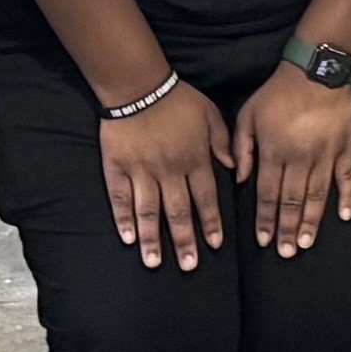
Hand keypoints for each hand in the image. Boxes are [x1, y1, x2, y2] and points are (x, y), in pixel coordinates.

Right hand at [99, 83, 229, 269]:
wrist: (138, 85)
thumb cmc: (178, 98)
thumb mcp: (210, 115)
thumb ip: (223, 143)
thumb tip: (233, 170)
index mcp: (194, 159)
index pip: (205, 198)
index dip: (211, 222)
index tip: (214, 245)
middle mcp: (169, 170)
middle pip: (178, 211)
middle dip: (184, 241)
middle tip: (188, 266)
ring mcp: (141, 171)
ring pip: (149, 211)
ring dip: (152, 239)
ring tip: (154, 262)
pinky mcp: (117, 167)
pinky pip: (120, 198)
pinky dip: (124, 219)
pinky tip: (128, 238)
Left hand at [239, 70, 350, 257]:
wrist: (316, 70)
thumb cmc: (278, 93)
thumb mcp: (248, 115)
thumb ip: (241, 148)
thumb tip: (241, 180)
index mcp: (275, 151)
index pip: (268, 194)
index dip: (265, 220)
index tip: (263, 241)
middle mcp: (300, 158)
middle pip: (292, 201)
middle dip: (286, 229)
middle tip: (285, 252)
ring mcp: (325, 154)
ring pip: (317, 195)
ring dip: (311, 221)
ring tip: (306, 243)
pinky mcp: (346, 147)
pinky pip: (347, 176)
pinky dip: (347, 196)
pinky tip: (345, 215)